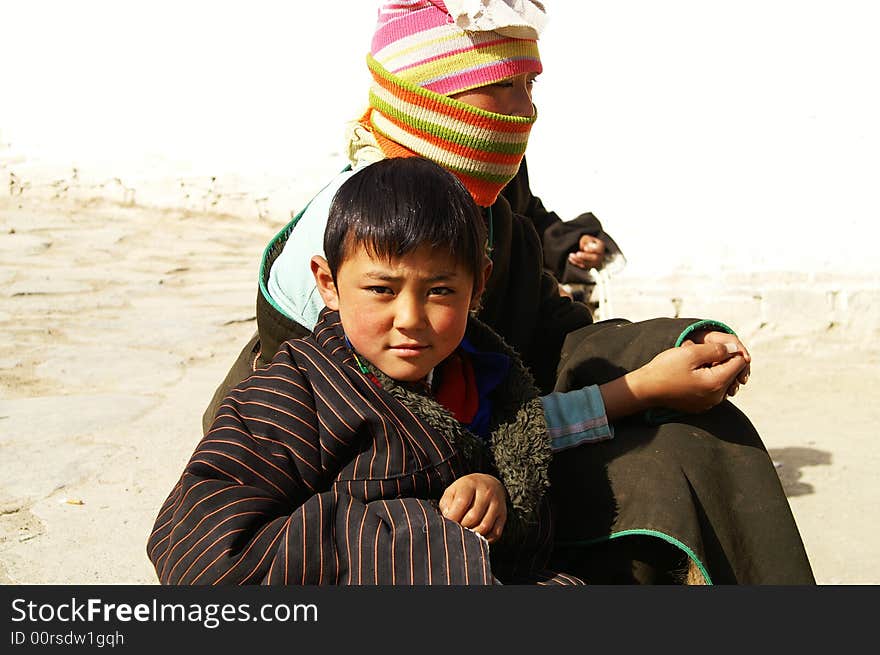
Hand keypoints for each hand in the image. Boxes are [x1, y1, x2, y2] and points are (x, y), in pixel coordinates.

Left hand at [438, 473, 507, 543]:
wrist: (489, 484)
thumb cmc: (466, 491)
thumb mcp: (453, 491)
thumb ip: (446, 504)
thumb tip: (448, 519)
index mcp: (471, 484)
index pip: (462, 502)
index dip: (453, 516)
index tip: (448, 523)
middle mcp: (486, 493)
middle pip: (473, 517)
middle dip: (462, 527)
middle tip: (457, 529)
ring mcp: (497, 504)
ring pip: (484, 527)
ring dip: (472, 534)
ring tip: (466, 533)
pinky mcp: (503, 516)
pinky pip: (495, 534)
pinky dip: (485, 539)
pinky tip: (477, 536)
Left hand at [567, 234, 605, 269]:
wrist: (589, 251)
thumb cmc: (588, 242)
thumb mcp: (587, 238)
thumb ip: (587, 240)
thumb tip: (585, 248)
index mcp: (601, 247)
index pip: (599, 249)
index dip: (592, 249)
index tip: (585, 248)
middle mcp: (600, 256)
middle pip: (595, 258)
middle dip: (585, 256)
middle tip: (577, 254)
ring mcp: (594, 263)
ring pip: (588, 264)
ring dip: (578, 260)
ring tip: (571, 255)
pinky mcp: (588, 267)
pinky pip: (582, 267)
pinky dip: (576, 263)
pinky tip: (570, 258)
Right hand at [632, 340, 748, 413]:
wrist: (646, 389)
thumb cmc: (665, 369)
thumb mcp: (690, 353)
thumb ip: (717, 349)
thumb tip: (734, 348)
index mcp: (716, 382)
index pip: (740, 362)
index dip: (731, 350)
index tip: (715, 346)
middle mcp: (716, 397)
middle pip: (734, 373)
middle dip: (724, 361)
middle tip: (703, 354)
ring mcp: (709, 403)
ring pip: (724, 381)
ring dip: (716, 370)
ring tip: (696, 364)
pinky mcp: (701, 406)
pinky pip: (713, 390)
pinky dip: (708, 380)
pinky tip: (692, 375)